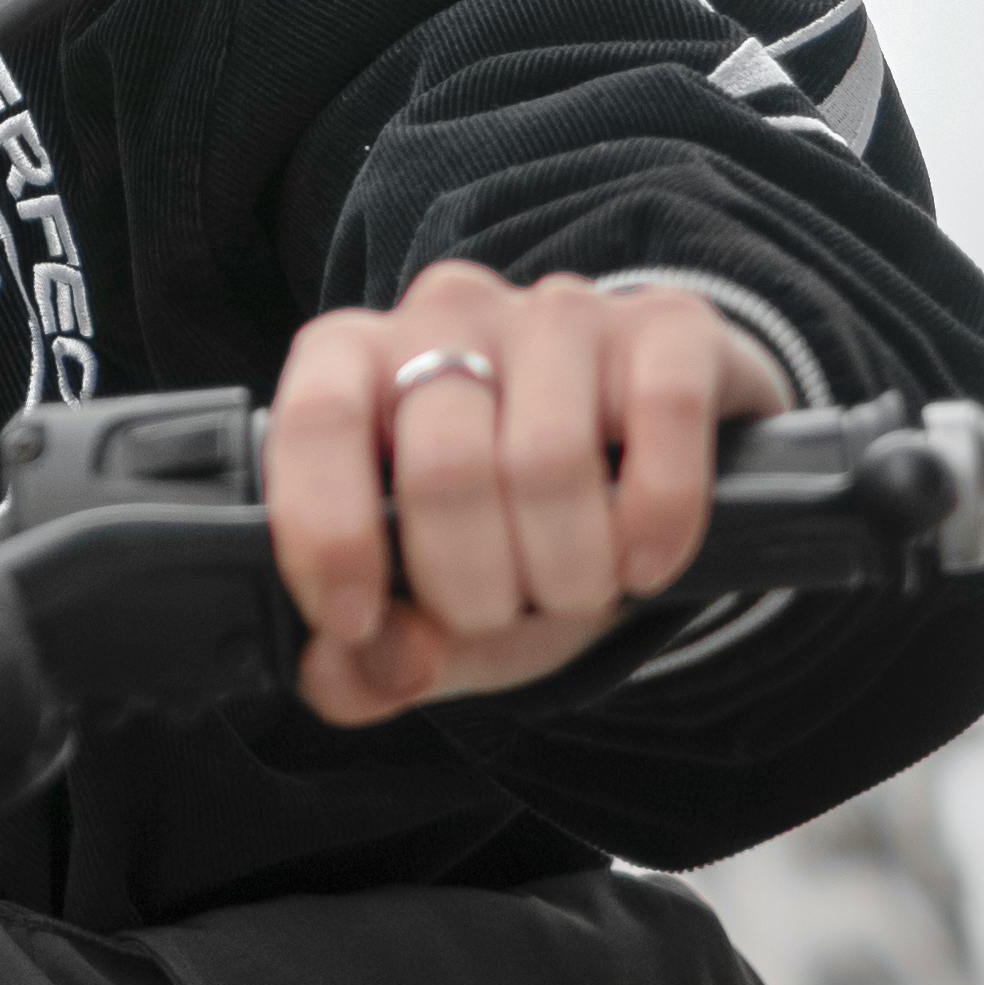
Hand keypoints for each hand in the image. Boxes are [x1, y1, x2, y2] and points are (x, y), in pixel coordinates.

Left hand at [265, 262, 793, 732]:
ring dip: (568, 570)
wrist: (642, 460)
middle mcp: (449, 316)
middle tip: (500, 614)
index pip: (316, 421)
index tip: (356, 622)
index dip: (327, 534)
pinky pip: (661, 412)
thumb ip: (372, 654)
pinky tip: (647, 562)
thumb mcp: (433, 606)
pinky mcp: (667, 323)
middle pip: (445, 466)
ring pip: (549, 458)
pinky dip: (658, 517)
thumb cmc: (510, 530)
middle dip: (473, 587)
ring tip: (575, 591)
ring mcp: (560, 312)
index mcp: (356, 360)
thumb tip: (356, 673)